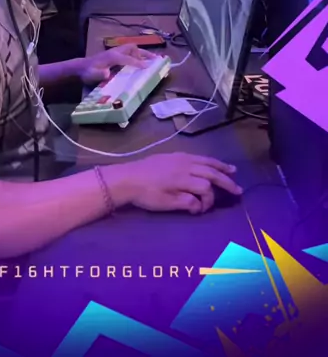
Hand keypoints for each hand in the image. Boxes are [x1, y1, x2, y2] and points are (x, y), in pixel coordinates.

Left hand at [79, 44, 155, 85]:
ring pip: (131, 49)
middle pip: (132, 48)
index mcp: (112, 56)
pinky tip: (141, 62)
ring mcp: (116, 52)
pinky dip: (136, 55)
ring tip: (152, 60)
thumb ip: (99, 74)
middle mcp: (115, 52)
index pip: (129, 58)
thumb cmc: (88, 72)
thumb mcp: (92, 74)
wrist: (81, 67)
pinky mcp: (115, 55)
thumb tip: (107, 73)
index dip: (138, 63)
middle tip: (155, 59)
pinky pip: (129, 52)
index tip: (148, 67)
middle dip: (144, 53)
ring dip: (141, 53)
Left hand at [124, 153, 241, 213]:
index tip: (203, 210)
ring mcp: (180, 158)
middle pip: (210, 172)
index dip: (209, 201)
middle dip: (226, 182)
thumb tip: (200, 204)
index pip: (205, 189)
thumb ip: (185, 203)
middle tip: (239, 190)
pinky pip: (197, 156)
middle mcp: (185, 165)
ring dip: (220, 167)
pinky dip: (209, 160)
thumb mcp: (165, 204)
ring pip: (206, 161)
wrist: (127, 178)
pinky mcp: (175, 155)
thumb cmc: (145, 195)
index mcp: (183, 179)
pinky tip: (212, 163)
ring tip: (233, 171)